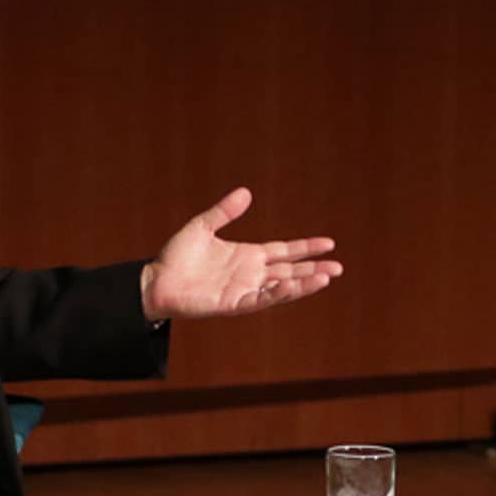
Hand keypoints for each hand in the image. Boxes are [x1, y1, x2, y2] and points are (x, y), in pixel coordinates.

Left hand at [139, 187, 344, 321]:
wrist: (156, 280)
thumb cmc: (176, 256)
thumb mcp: (202, 226)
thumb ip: (224, 211)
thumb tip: (246, 192)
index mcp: (248, 256)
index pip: (285, 252)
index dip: (306, 248)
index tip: (329, 244)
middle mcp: (251, 274)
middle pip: (291, 272)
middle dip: (314, 269)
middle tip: (339, 268)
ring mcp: (244, 290)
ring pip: (282, 288)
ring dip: (304, 285)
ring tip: (326, 278)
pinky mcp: (233, 304)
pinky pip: (260, 300)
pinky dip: (278, 294)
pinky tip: (294, 287)